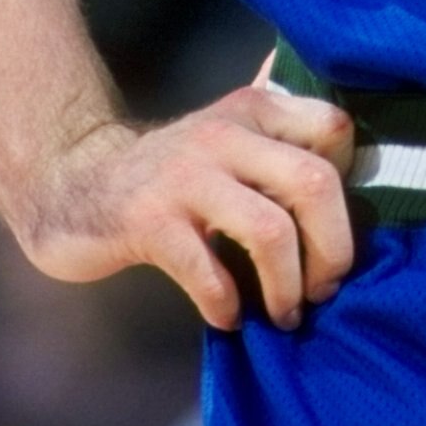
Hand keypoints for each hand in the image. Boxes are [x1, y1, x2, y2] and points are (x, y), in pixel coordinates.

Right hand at [21, 64, 355, 331]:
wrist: (74, 182)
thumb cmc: (170, 170)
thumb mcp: (227, 129)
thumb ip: (280, 124)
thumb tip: (346, 126)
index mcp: (254, 109)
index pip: (334, 130)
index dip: (351, 184)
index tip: (337, 228)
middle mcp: (224, 133)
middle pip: (315, 183)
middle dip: (333, 248)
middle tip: (325, 288)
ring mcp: (185, 177)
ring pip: (270, 230)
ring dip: (287, 286)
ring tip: (285, 313)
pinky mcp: (148, 221)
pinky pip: (208, 271)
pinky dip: (227, 303)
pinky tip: (228, 316)